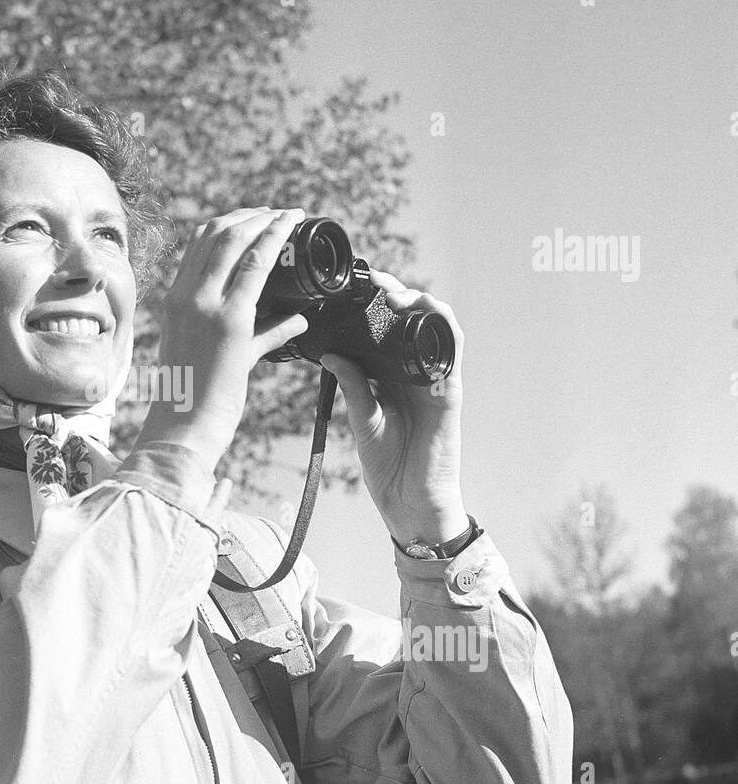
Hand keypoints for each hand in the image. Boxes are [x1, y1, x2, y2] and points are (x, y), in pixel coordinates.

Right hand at [133, 208, 310, 471]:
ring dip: (267, 222)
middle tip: (281, 215)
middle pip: (218, 232)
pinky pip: (256, 270)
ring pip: (236, 243)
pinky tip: (293, 234)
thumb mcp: (220, 354)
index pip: (200, 243)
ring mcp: (205, 308)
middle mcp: (185, 296)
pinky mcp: (230, 324)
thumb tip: (294, 321)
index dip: (232, 221)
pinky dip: (276, 243)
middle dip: (253, 215)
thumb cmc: (198, 398)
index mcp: (175, 299)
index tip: (258, 218)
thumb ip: (257, 332)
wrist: (182, 429)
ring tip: (291, 218)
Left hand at [320, 269, 467, 546]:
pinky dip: (442, 323)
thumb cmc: (389, 466)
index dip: (370, 305)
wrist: (410, 503)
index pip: (383, 330)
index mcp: (390, 377)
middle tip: (368, 281)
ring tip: (392, 291)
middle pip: (409, 320)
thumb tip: (329, 353)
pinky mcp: (450, 390)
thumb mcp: (362, 421)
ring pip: (435, 325)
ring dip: (417, 300)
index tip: (347, 290)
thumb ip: (352, 386)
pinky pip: (453, 348)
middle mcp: (414, 372)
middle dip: (392, 292)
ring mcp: (434, 379)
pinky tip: (425, 308)